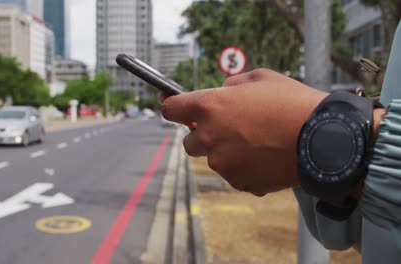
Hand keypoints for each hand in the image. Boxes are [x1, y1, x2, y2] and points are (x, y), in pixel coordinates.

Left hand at [161, 69, 327, 195]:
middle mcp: (209, 137)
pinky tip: (266, 158)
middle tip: (229, 129)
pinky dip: (244, 168)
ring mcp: (223, 163)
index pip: (172, 109)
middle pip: (189, 141)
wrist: (323, 139)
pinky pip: (233, 174)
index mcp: (210, 106)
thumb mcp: (261, 78)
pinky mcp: (238, 182)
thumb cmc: (293, 103)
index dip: (172, 106)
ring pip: (213, 159)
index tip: (173, 106)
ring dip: (226, 152)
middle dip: (204, 135)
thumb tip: (221, 92)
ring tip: (257, 143)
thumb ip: (231, 85)